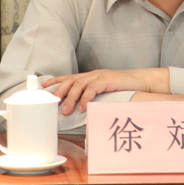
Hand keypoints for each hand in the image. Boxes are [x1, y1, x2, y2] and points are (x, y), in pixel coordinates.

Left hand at [41, 68, 168, 114]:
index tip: (42, 86)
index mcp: (90, 76)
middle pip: (70, 80)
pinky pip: (93, 88)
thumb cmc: (123, 88)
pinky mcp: (107, 80)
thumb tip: (81, 109)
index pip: (69, 77)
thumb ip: (93, 96)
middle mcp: (92, 74)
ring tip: (66, 110)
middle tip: (52, 103)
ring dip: (71, 98)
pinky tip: (82, 108)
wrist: (140, 80)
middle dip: (59, 91)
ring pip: (79, 85)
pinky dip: (86, 98)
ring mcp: (99, 76)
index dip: (55, 80)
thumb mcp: (105, 90)